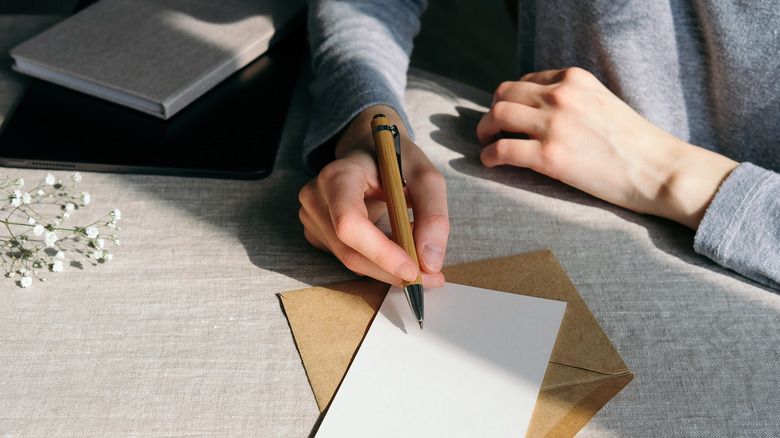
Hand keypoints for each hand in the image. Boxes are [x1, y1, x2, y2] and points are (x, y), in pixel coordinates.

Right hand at [299, 105, 448, 286]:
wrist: (369, 151)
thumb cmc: (396, 161)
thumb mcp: (426, 177)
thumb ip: (433, 215)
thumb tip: (430, 262)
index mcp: (338, 176)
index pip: (350, 224)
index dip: (381, 253)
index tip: (414, 269)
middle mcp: (316, 197)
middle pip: (350, 252)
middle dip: (392, 271)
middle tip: (430, 277)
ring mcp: (311, 217)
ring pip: (351, 261)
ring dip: (388, 266)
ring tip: (417, 250)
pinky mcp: (316, 232)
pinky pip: (349, 258)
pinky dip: (376, 261)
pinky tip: (394, 245)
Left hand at [477, 67, 738, 228]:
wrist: (659, 169)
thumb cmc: (636, 144)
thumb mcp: (603, 103)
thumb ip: (574, 100)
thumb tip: (544, 112)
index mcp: (574, 79)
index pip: (526, 81)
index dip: (512, 99)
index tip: (510, 114)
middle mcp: (560, 95)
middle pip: (504, 94)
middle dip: (492, 111)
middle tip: (490, 129)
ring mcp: (553, 125)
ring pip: (497, 117)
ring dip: (484, 130)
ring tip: (486, 143)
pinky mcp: (549, 156)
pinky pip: (501, 150)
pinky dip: (488, 155)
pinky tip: (490, 162)